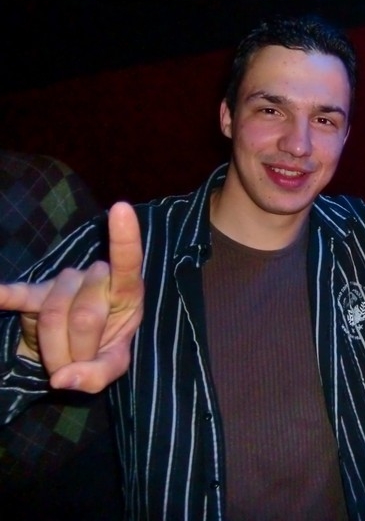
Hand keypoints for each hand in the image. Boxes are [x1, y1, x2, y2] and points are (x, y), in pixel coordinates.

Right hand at [0, 202, 143, 392]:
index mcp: (126, 291)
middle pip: (85, 317)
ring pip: (55, 316)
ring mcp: (64, 282)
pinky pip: (20, 294)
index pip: (128, 262)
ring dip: (54, 349)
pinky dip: (6, 295)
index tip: (121, 208)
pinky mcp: (35, 292)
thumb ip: (97, 375)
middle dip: (78, 352)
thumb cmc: (101, 347)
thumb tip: (64, 379)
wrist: (71, 346)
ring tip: (62, 354)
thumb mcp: (111, 366)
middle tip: (78, 363)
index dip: (125, 238)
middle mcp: (97, 277)